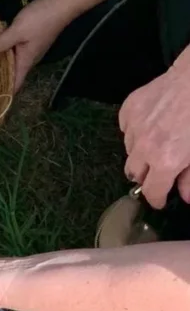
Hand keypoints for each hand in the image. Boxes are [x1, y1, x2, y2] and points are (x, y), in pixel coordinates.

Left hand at [0, 0, 71, 90]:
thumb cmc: (40, 20)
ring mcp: (30, 47)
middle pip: (12, 72)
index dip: (4, 93)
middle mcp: (28, 58)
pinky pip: (13, 48)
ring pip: (11, 59)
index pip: (16, 84)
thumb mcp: (18, 31)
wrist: (61, 4)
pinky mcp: (30, 38)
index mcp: (26, 61)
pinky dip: (3, 49)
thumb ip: (3, 42)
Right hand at [120, 54, 189, 207]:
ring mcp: (133, 127)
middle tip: (160, 171)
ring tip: (157, 143)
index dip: (156, 199)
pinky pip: (126, 128)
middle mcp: (143, 147)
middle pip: (133, 173)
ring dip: (141, 152)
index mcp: (164, 161)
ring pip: (129, 150)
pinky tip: (152, 124)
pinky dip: (136, 131)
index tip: (160, 201)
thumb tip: (184, 196)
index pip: (151, 191)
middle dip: (146, 176)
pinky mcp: (128, 109)